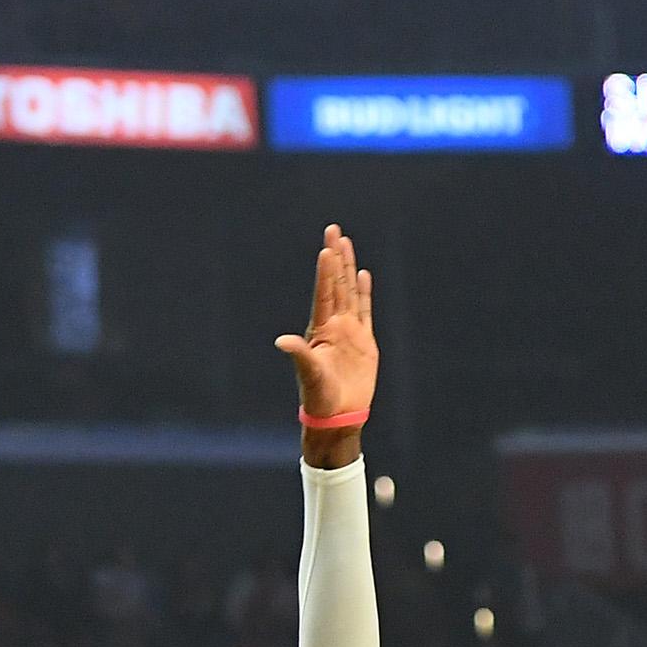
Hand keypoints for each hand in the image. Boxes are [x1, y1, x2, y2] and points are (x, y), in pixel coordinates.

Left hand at [274, 225, 377, 429]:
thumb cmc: (319, 397)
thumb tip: (281, 340)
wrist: (337, 416)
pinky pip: (365, 311)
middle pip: (336, 285)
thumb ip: (299, 354)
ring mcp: (350, 332)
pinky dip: (363, 292)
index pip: (324, 294)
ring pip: (350, 292)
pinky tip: (362, 275)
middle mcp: (334, 326)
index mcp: (320, 330)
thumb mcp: (309, 374)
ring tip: (345, 243)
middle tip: (333, 231)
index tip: (326, 249)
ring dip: (348, 268)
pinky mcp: (365, 342)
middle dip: (335, 258)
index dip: (326, 272)